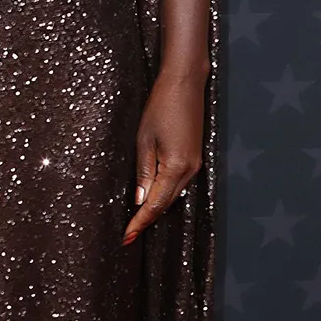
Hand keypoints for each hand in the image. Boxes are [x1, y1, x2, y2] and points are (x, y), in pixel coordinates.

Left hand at [123, 67, 205, 244]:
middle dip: (146, 220)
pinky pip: (178, 183)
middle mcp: (190, 170)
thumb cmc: (162, 106)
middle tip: (128, 235)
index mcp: (176, 167)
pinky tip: (151, 196)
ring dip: (155, 208)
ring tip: (136, 222)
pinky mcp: (194, 157)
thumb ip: (143, 172)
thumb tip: (139, 201)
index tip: (126, 238)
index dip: (139, 223)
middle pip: (165, 204)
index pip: (154, 205)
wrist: (185, 83)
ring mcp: (195, 164)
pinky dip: (164, 193)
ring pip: (172, 195)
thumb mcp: (144, 140)